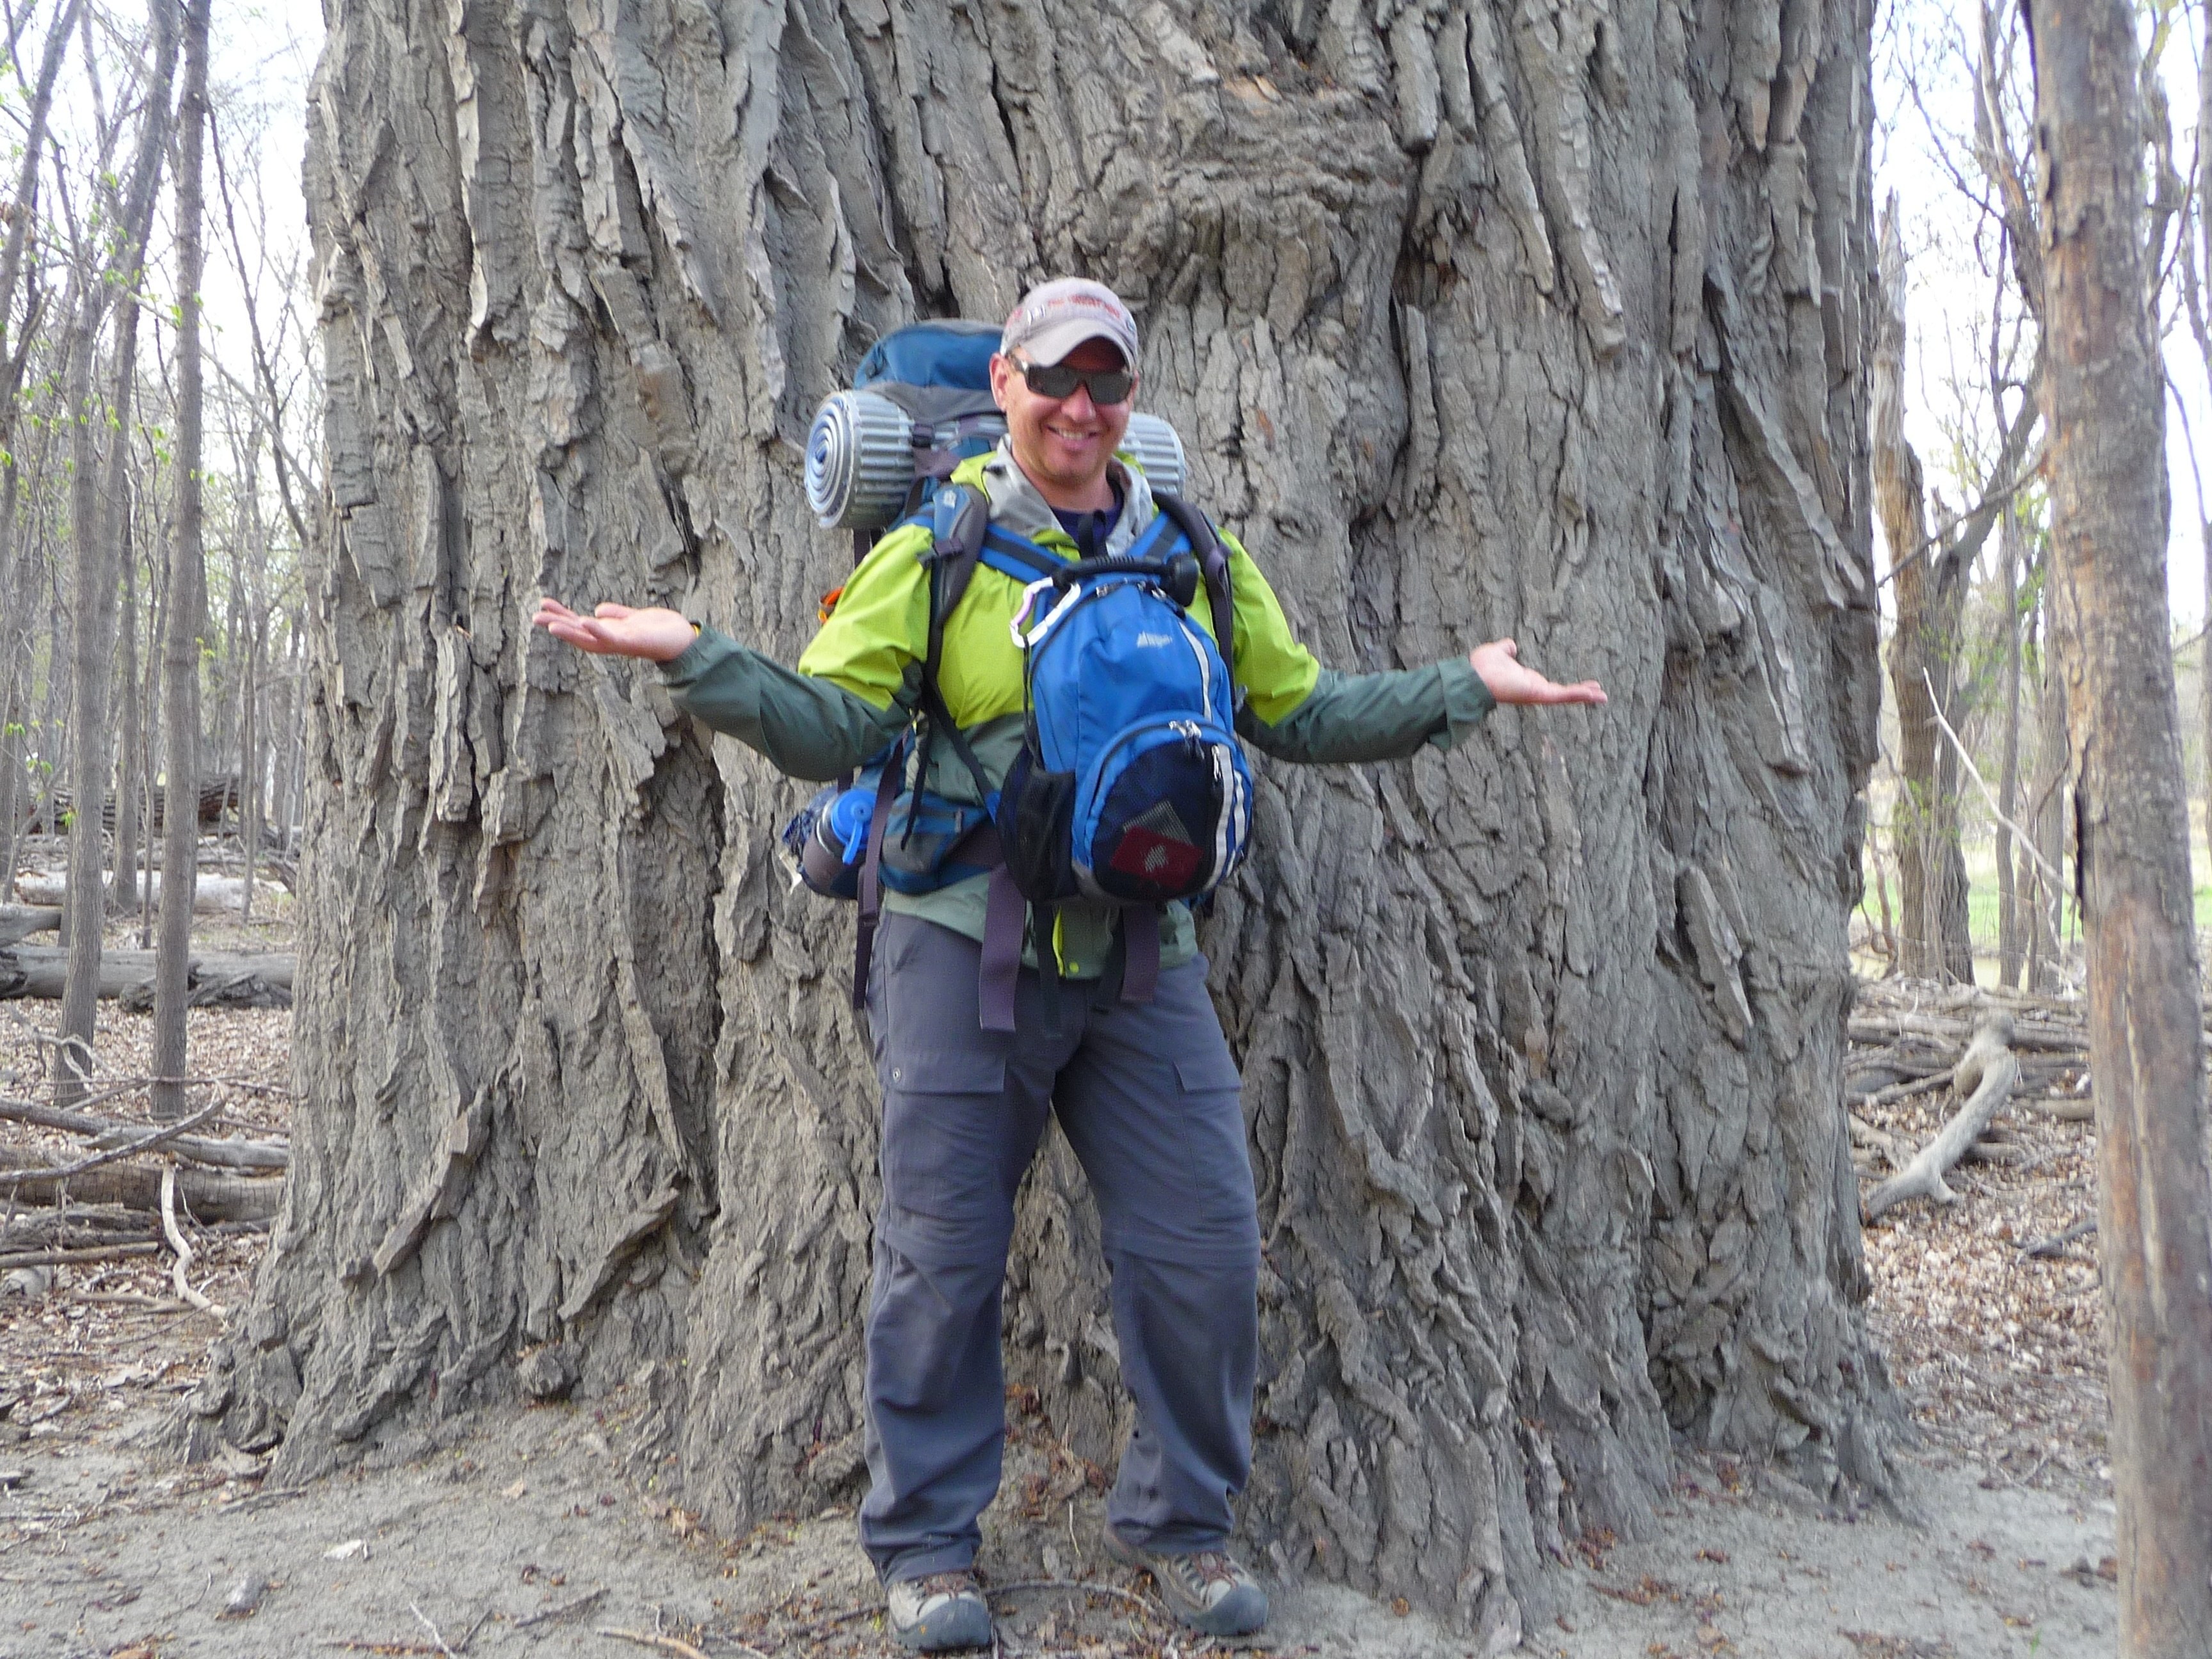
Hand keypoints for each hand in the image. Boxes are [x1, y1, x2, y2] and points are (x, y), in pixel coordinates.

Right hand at [532, 598, 695, 662]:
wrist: (684, 640)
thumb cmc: (661, 631)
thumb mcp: (634, 618)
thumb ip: (616, 615)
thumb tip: (598, 611)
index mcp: (609, 633)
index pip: (579, 624)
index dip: (561, 616)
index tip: (543, 604)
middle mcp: (611, 641)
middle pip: (578, 634)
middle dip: (556, 625)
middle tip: (535, 616)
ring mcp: (620, 644)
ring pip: (589, 640)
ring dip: (570, 632)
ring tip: (551, 625)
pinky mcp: (633, 642)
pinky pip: (612, 638)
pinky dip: (598, 630)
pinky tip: (585, 620)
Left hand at [1469, 638, 1606, 705]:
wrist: (1473, 677)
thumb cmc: (1481, 667)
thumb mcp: (1498, 652)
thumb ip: (1506, 649)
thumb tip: (1511, 645)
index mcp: (1526, 681)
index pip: (1550, 685)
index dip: (1566, 686)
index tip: (1581, 686)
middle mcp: (1533, 689)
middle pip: (1562, 693)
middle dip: (1581, 694)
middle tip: (1599, 694)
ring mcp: (1537, 693)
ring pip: (1565, 696)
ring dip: (1585, 696)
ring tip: (1603, 697)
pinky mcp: (1538, 694)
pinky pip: (1562, 695)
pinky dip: (1578, 694)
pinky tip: (1595, 695)